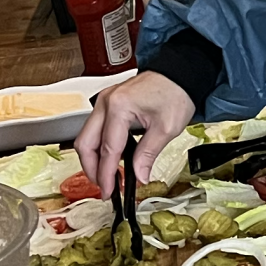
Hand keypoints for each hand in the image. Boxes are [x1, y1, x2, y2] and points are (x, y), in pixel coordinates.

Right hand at [74, 71, 196, 195]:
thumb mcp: (166, 128)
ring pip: (86, 137)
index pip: (107, 149)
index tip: (109, 192)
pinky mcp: (108, 103)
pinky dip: (99, 147)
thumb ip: (148, 154)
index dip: (106, 175)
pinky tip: (110, 159)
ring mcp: (104, 101)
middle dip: (92, 169)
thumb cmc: (175, 92)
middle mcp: (105, 102)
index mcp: (118, 107)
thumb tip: (138, 177)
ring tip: (108, 177)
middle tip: (105, 188)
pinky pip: (95, 129)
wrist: (180, 73)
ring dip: (93, 159)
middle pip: (85, 144)